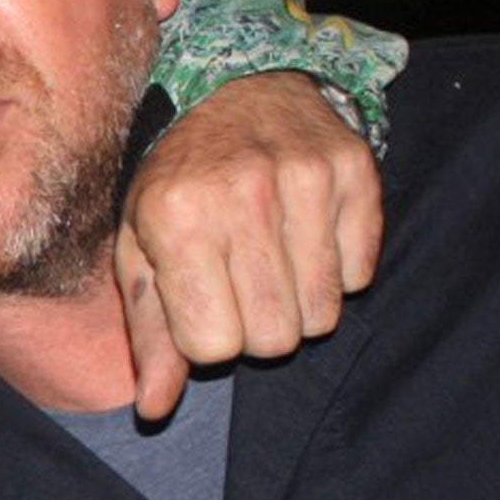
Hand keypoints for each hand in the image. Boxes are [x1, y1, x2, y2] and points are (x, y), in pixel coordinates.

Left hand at [115, 70, 383, 419]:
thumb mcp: (141, 253)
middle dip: (255, 330)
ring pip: (322, 316)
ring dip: (298, 306)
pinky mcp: (355, 171)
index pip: (213, 348)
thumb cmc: (176, 185)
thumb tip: (155, 411)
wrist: (231, 87)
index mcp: (178, 219)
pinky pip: (359, 276)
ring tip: (271, 263)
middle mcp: (244, 196)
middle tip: (240, 287)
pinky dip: (336, 271)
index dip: (209, 339)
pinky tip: (306, 235)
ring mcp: (306, 179)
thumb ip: (150, 335)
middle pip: (273, 340)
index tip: (202, 304)